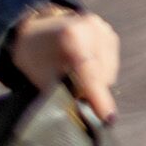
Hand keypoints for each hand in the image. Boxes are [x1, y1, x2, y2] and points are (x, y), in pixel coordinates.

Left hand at [9, 5, 119, 120]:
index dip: (98, 96)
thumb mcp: (39, 74)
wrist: (37, 28)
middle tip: (74, 97)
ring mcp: (104, 29)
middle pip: (102, 73)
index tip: (107, 117)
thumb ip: (59, 90)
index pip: (89, 71)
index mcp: (73, 35)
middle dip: (93, 91)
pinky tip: (84, 71)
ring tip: (77, 82)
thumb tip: (80, 109)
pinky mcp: (110, 34)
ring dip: (97, 82)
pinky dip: (100, 73)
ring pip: (109, 70)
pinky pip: (111, 64)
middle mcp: (93, 27)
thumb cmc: (34, 55)